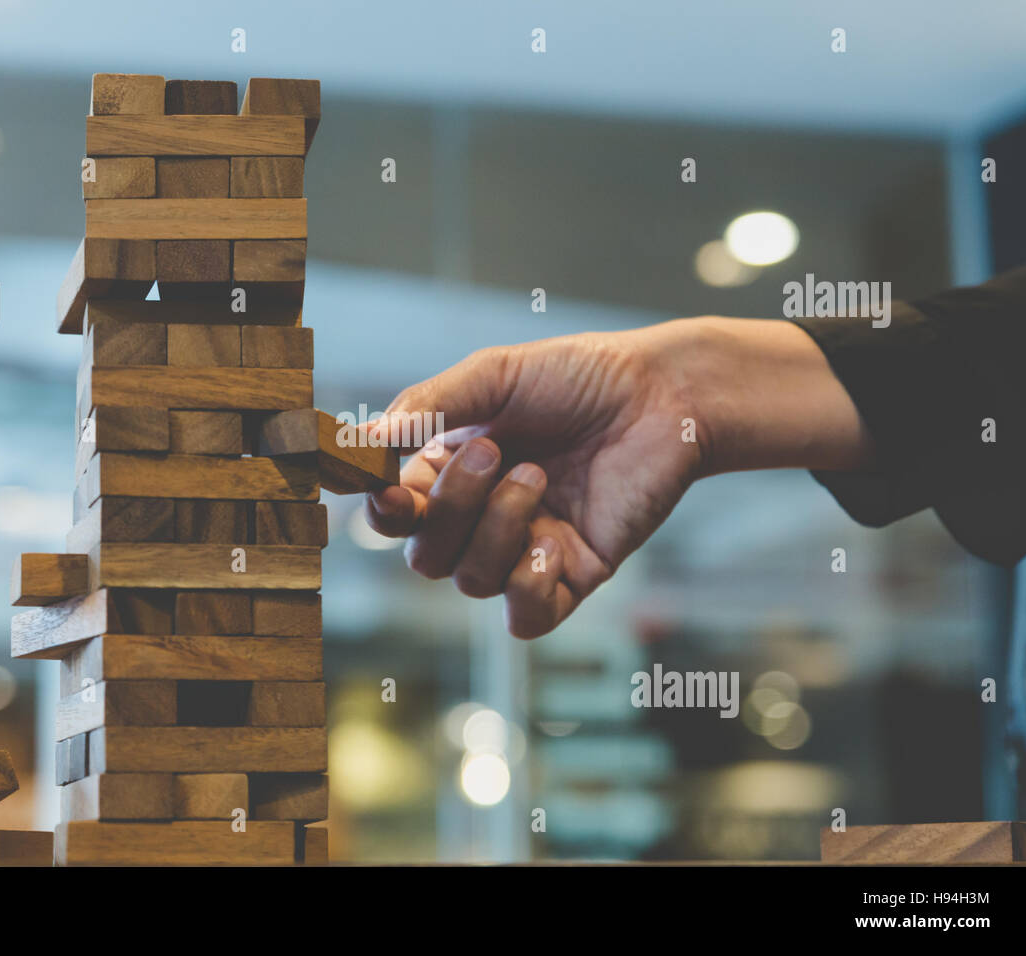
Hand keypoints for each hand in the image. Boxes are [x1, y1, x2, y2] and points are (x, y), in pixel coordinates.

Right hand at [364, 318, 872, 636]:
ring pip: (471, 581)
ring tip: (540, 475)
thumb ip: (427, 406)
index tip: (384, 488)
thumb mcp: (494, 376)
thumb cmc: (578, 376)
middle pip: (426, 555)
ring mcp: (525, 550)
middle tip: (493, 452)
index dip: (381, 509)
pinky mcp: (572, 576)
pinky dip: (527, 589)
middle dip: (450, 508)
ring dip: (498, 527)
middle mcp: (481, 517)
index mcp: (450, 471)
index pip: (392, 513)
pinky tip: (549, 545)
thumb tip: (361, 439)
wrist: (663, 394)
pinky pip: (526, 618)